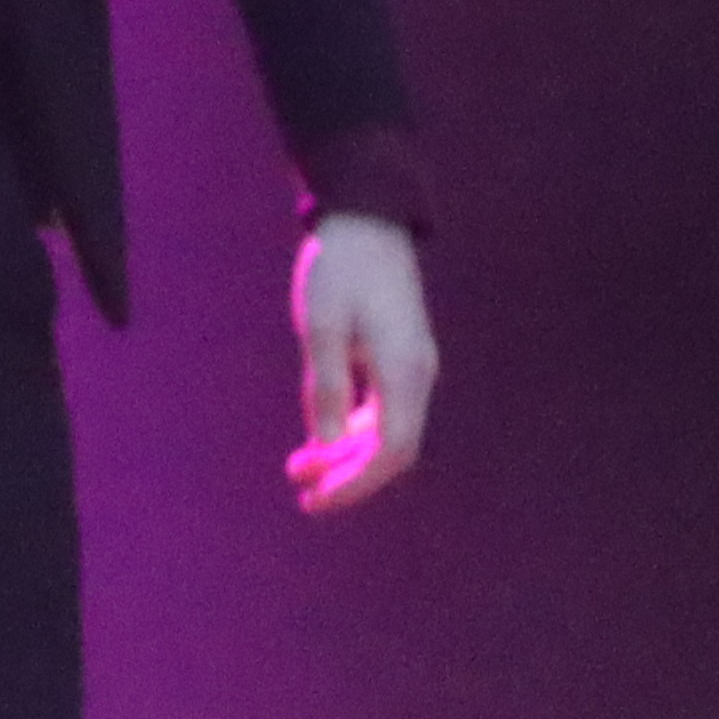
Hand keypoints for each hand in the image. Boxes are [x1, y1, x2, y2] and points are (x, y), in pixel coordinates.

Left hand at [287, 214, 435, 512]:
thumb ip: (325, 388)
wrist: (366, 220)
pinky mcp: (399, 359)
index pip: (392, 451)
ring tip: (301, 471)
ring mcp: (411, 368)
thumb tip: (324, 444)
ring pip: (387, 433)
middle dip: (350, 478)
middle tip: (304, 495)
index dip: (357, 483)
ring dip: (348, 457)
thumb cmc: (339, 269)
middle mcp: (417, 375)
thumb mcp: (322, 328)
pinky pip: (382, 411)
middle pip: (393, 451)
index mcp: (404, 370)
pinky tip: (320, 440)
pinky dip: (353, 432)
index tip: (318, 498)